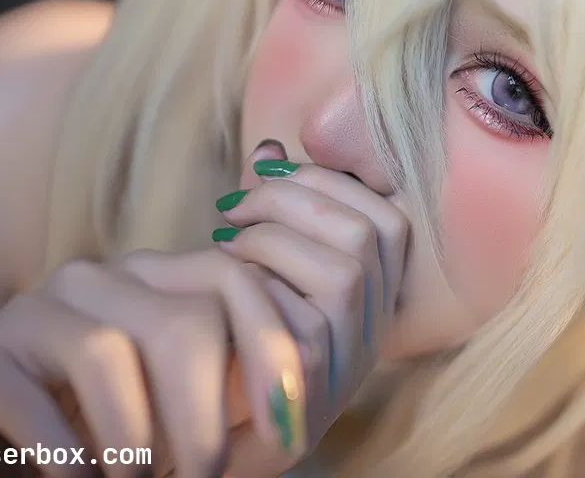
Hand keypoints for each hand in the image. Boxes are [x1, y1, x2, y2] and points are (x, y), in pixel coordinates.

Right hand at [0, 246, 306, 477]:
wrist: (5, 454)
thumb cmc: (117, 437)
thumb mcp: (195, 412)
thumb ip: (249, 392)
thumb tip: (300, 395)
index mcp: (160, 280)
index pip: (235, 280)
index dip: (273, 351)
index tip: (291, 429)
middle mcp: (100, 281)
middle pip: (182, 320)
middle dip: (205, 414)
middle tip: (206, 475)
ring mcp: (32, 313)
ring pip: (108, 352)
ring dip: (136, 437)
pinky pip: (30, 399)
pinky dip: (68, 454)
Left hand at [211, 141, 408, 450]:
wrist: (196, 436)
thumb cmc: (223, 336)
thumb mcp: (258, 266)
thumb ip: (274, 211)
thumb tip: (272, 148)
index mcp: (371, 293)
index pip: (388, 216)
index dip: (331, 180)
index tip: (267, 170)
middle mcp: (374, 327)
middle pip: (372, 233)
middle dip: (297, 198)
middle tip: (235, 204)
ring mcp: (351, 361)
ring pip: (345, 271)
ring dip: (275, 239)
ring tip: (227, 241)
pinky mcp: (314, 390)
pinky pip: (304, 319)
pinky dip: (259, 282)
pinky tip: (221, 279)